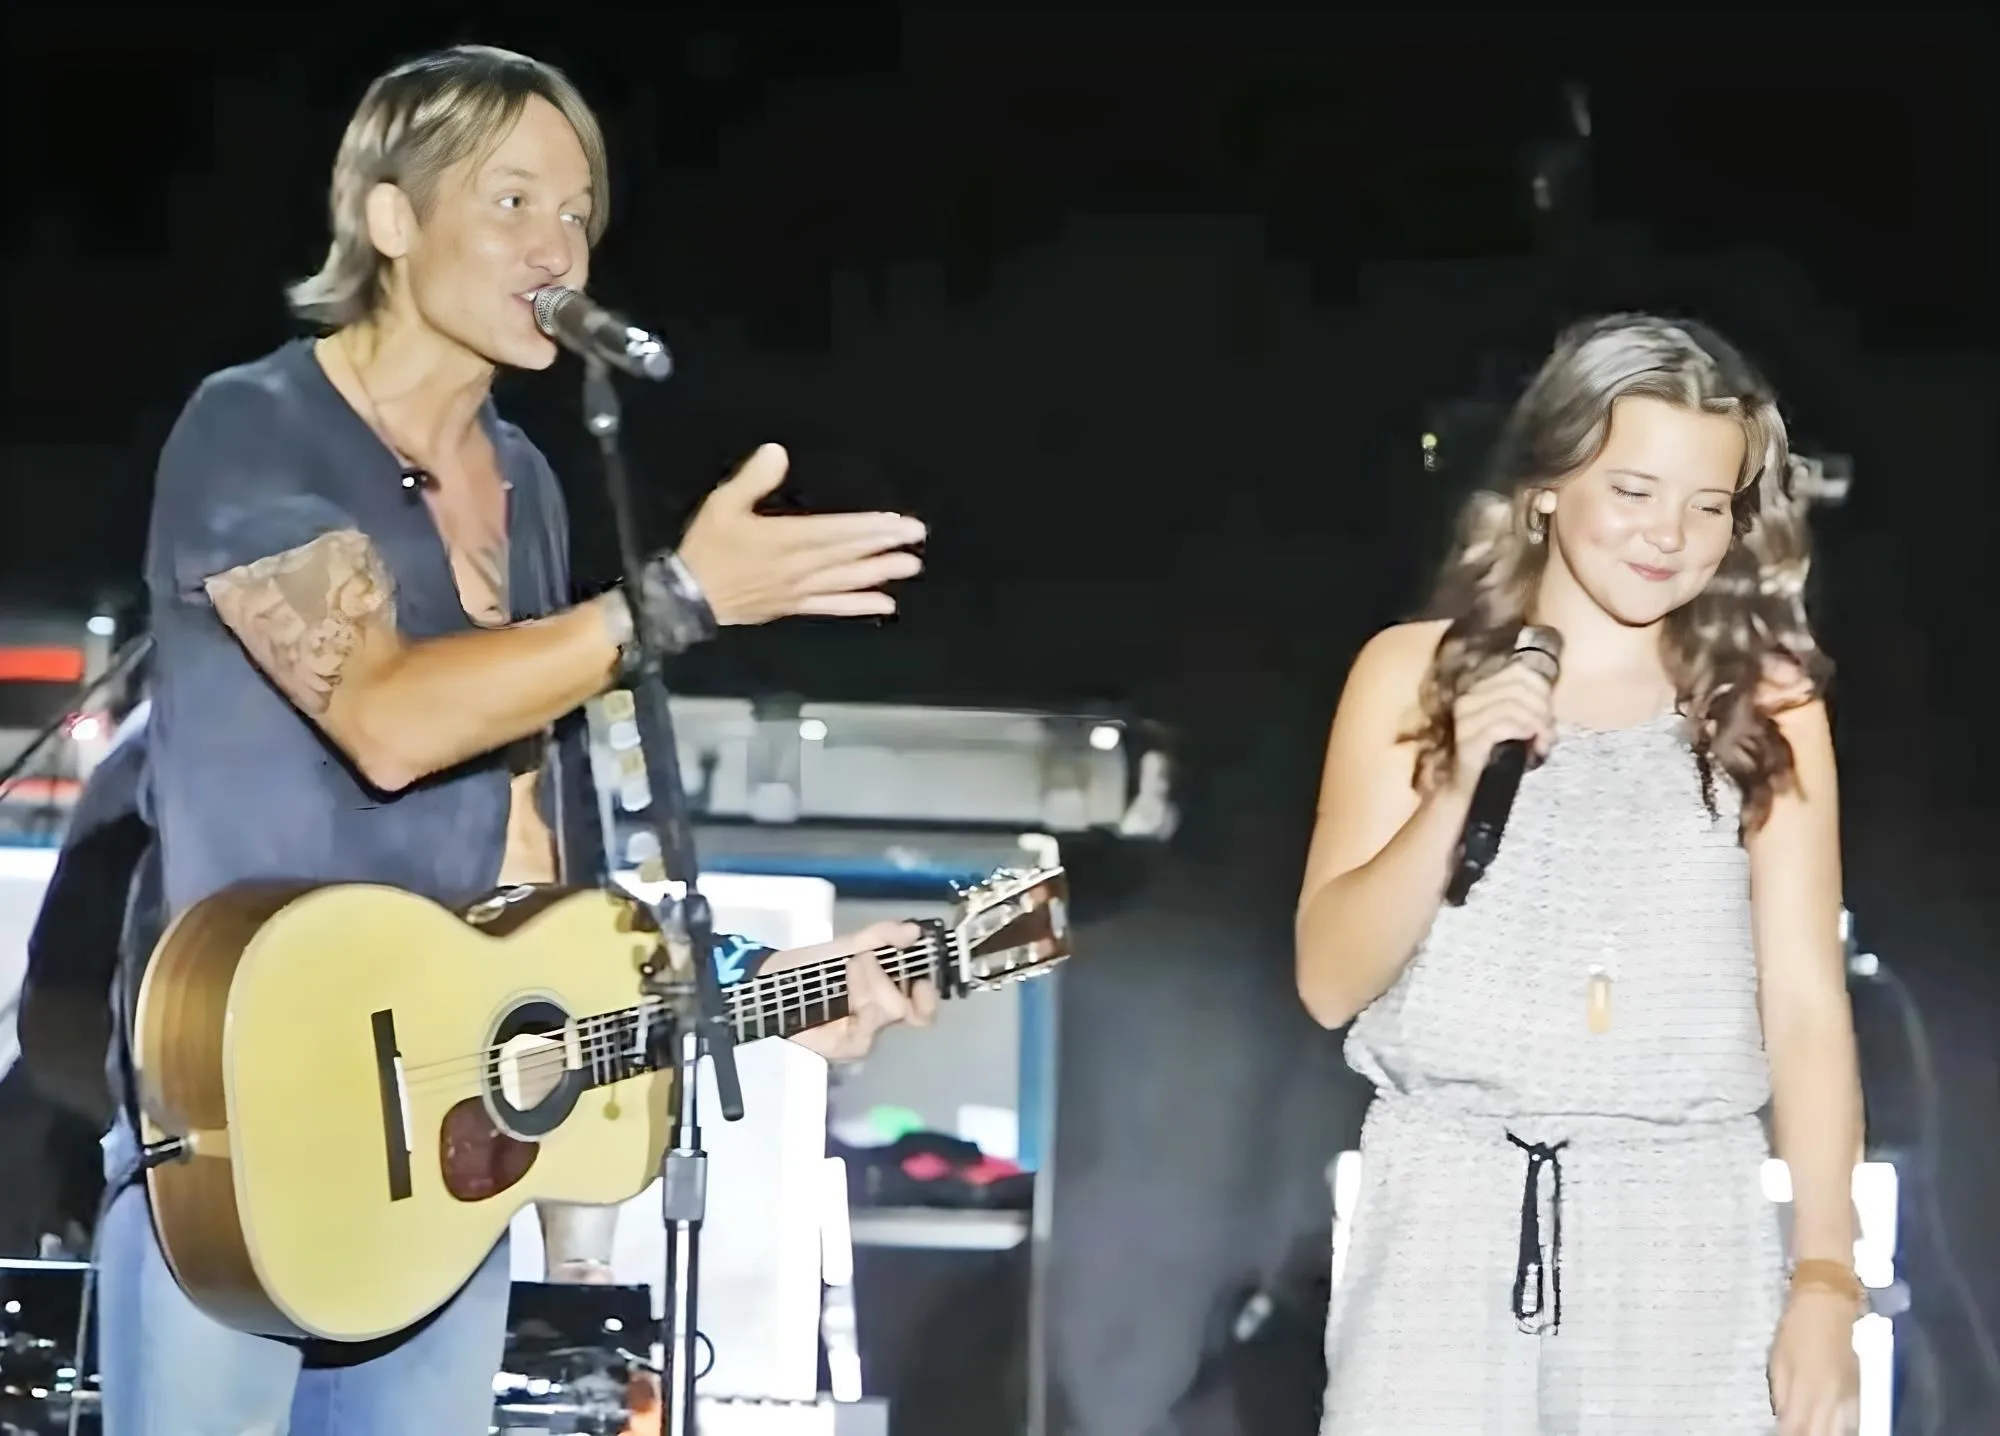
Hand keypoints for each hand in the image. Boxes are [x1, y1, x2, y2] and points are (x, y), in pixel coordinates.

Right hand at [676, 444, 925, 623]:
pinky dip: (860, 605)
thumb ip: (752, 479)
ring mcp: (799, 590)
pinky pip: (833, 607)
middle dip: (885, 545)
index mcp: (785, 540)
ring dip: (880, 572)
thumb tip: (777, 452)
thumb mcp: (722, 505)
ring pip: (848, 580)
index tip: (897, 523)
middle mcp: (799, 567)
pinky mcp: (795, 606)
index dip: (869, 528)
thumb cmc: (708, 548)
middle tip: (917, 538)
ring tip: (911, 566)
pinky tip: (885, 603)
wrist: (688, 596)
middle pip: (849, 554)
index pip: (836, 532)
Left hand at [761, 921, 938, 1063]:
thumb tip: (915, 931)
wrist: (777, 979)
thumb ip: (883, 936)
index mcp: (889, 994)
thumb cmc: (815, 963)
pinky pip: (864, 1033)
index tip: (920, 978)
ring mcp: (864, 1036)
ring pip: (884, 1016)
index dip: (928, 997)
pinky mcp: (846, 1048)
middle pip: (906, 1011)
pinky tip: (844, 988)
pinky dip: (858, 1002)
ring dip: (868, 985)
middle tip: (863, 959)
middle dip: (885, 980)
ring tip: (849, 966)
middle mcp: (880, 1019)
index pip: (923, 1009)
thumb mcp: (850, 943)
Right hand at [1445, 651, 1556, 796]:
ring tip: (1544, 744)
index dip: (1542, 691)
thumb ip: (1528, 707)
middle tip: (1549, 734)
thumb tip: (1548, 703)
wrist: (1469, 792)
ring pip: (1513, 706)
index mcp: (1478, 689)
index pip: (1519, 672)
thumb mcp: (1514, 725)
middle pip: (1519, 688)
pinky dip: (1525, 733)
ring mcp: (1464, 719)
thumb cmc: (1496, 757)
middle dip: (1542, 709)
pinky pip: (1503, 725)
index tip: (1549, 715)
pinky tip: (1534, 747)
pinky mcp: (1467, 739)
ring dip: (1538, 724)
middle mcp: (1468, 699)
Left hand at [1768, 1287, 1860, 1435]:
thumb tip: (1781, 1417)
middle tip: (1796, 1434)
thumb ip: (1780, 1392)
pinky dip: (1840, 1426)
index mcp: (1806, 1387)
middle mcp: (1830, 1396)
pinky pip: (1851, 1418)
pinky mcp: (1859, 1389)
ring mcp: (1848, 1395)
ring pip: (1839, 1430)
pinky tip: (1832, 1427)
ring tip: (1812, 1432)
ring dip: (1824, 1434)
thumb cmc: (1797, 1327)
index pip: (1796, 1427)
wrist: (1828, 1304)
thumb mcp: (1778, 1358)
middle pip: (1820, 1433)